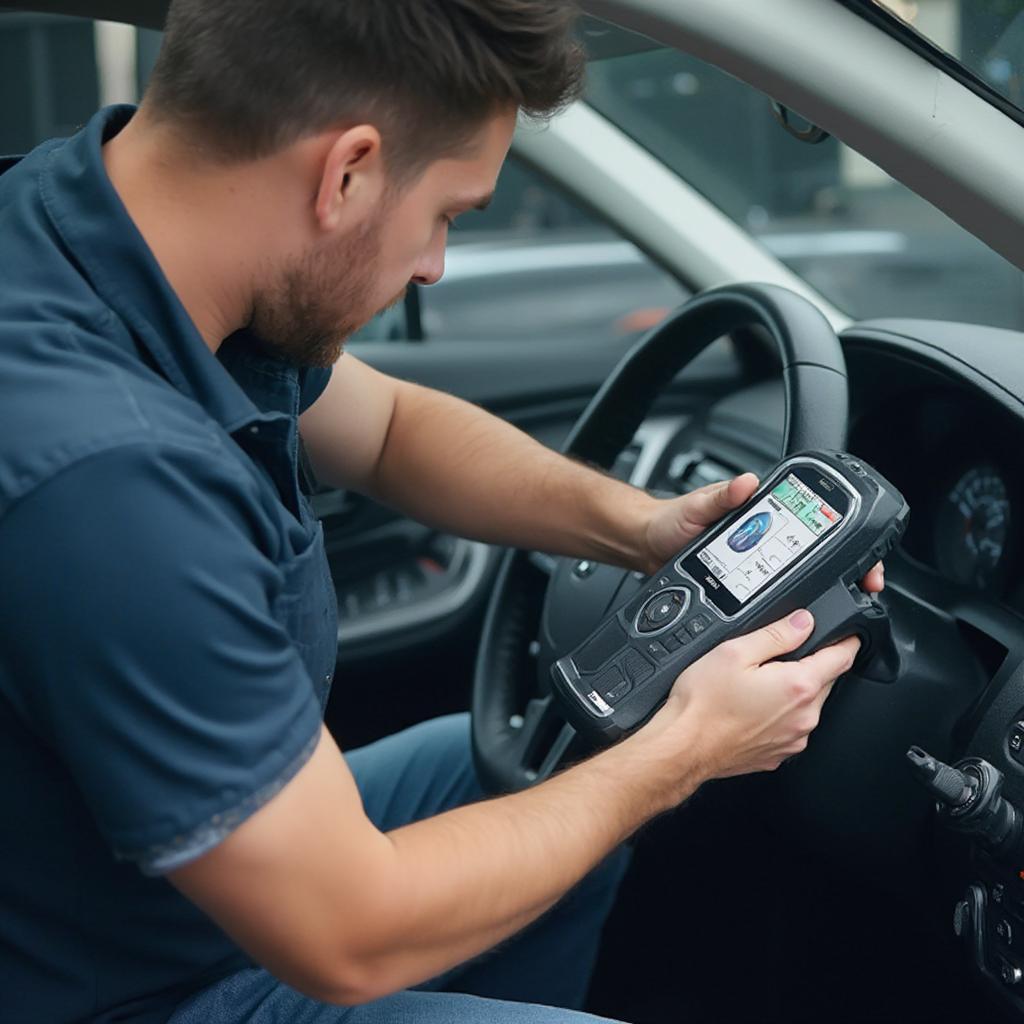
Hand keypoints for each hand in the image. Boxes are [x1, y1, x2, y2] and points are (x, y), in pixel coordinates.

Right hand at [641, 609, 858, 788]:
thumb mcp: (735, 651)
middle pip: (825, 681)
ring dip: (793, 692)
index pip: (842, 658)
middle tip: (775, 658)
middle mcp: (803, 717)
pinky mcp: (778, 754)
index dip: (846, 641)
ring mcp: (792, 739)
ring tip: (755, 685)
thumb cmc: (702, 704)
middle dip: (811, 665)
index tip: (847, 634)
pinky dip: (779, 715)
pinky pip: (790, 727)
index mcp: (798, 686)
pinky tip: (750, 709)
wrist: (682, 746)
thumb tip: (804, 622)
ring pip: (807, 705)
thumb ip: (776, 633)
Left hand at [642, 474, 884, 592]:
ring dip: (825, 587)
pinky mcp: (745, 585)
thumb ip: (723, 496)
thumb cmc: (673, 521)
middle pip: (816, 553)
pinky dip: (793, 603)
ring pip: (802, 576)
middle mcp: (765, 539)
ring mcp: (758, 563)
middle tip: (863, 581)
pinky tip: (805, 613)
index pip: (811, 520)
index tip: (860, 549)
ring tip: (847, 598)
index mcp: (760, 514)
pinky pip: (776, 593)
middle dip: (846, 566)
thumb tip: (746, 483)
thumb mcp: (699, 505)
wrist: (648, 549)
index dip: (840, 533)